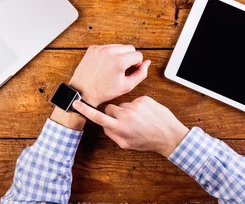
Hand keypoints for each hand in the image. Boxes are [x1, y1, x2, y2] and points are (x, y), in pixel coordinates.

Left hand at [70, 45, 150, 106]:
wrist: (82, 92)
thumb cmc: (104, 91)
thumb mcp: (127, 86)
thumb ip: (141, 73)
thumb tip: (147, 62)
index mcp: (120, 60)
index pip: (138, 55)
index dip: (136, 65)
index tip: (128, 73)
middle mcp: (110, 51)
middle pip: (130, 48)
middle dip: (129, 58)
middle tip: (122, 71)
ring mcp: (100, 48)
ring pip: (119, 46)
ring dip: (120, 55)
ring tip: (114, 68)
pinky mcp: (93, 48)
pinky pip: (108, 47)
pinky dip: (109, 54)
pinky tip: (105, 65)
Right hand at [73, 96, 189, 157]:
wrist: (169, 134)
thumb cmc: (148, 141)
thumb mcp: (127, 144)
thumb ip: (112, 134)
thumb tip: (104, 125)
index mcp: (120, 127)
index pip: (97, 117)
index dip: (84, 110)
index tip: (75, 102)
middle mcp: (126, 114)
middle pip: (110, 108)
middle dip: (113, 113)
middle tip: (122, 121)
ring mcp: (136, 105)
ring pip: (123, 105)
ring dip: (127, 111)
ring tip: (138, 120)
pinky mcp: (144, 99)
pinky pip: (134, 101)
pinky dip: (137, 107)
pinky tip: (145, 115)